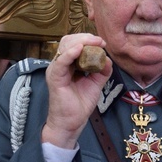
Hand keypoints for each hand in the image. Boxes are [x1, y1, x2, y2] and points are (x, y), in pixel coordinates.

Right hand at [41, 33, 111, 149]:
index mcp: (68, 63)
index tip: (102, 42)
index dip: (88, 40)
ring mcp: (56, 69)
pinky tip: (80, 49)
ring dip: (80, 41)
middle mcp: (60, 63)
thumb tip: (107, 58)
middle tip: (100, 41)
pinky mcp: (54, 77)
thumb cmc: (80, 104)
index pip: (74, 43)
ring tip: (94, 43)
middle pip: (68, 41)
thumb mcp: (95, 83)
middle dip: (85, 37)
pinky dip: (70, 53)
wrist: (71, 123)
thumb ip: (101, 71)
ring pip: (64, 46)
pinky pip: (61, 61)